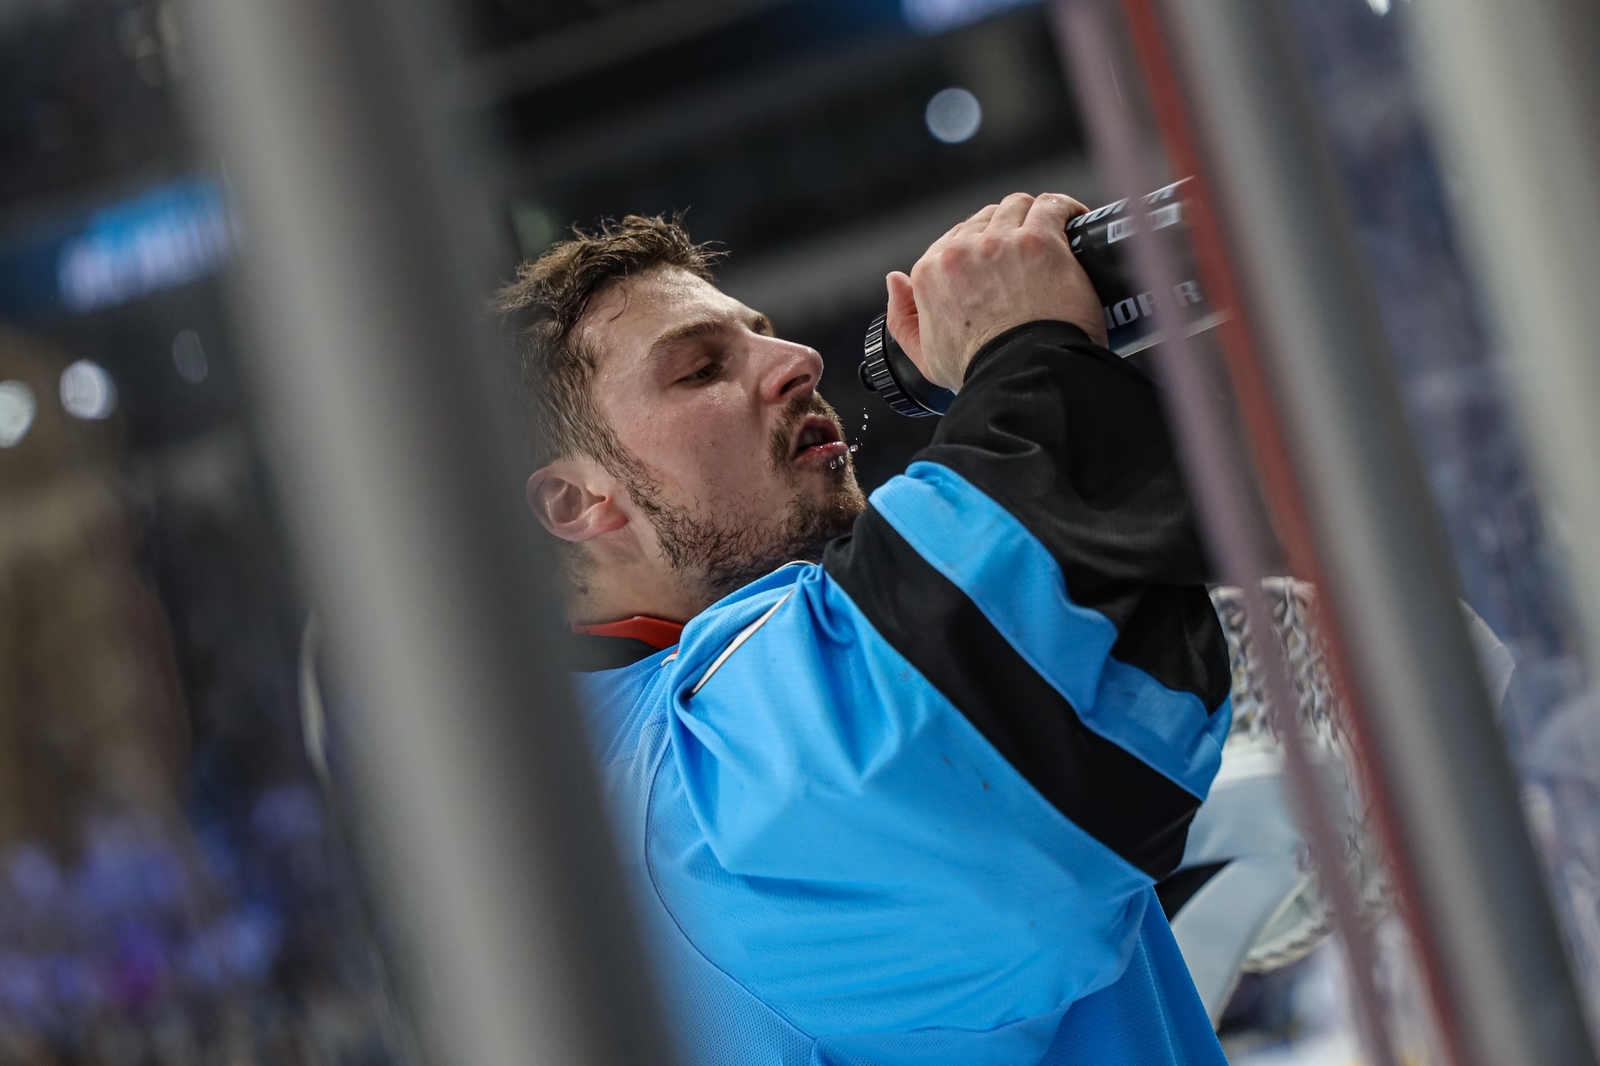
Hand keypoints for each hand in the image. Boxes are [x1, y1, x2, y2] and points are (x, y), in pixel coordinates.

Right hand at [885, 192, 1106, 390]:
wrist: (1023, 376)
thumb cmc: (980, 372)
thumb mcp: (926, 357)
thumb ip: (903, 318)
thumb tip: (895, 280)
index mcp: (930, 274)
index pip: (955, 239)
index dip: (981, 247)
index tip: (1002, 261)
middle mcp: (960, 251)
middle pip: (986, 218)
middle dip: (1007, 230)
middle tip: (1029, 254)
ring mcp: (1000, 243)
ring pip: (1017, 206)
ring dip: (1034, 217)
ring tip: (1055, 234)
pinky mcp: (1038, 241)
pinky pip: (1052, 206)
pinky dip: (1064, 209)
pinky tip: (1074, 221)